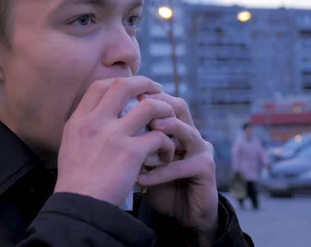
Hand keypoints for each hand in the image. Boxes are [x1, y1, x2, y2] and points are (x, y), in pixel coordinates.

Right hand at [54, 77, 176, 205]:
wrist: (79, 208)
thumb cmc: (75, 182)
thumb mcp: (69, 145)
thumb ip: (83, 127)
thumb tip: (96, 115)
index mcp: (78, 120)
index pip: (99, 86)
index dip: (118, 82)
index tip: (132, 88)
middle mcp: (95, 123)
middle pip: (124, 86)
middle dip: (145, 84)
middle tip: (158, 90)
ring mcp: (114, 136)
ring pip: (149, 107)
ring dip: (164, 110)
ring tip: (169, 121)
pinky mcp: (131, 153)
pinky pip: (159, 137)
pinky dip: (167, 143)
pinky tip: (166, 153)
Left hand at [136, 93, 218, 242]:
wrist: (182, 216)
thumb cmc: (159, 186)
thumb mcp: (141, 161)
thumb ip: (131, 143)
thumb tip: (104, 125)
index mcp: (176, 127)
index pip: (164, 100)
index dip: (147, 95)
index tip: (123, 95)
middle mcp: (191, 134)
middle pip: (179, 107)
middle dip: (158, 104)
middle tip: (136, 105)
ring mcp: (201, 150)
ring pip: (185, 132)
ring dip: (164, 130)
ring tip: (142, 133)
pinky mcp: (205, 169)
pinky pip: (181, 167)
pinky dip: (159, 172)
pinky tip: (140, 178)